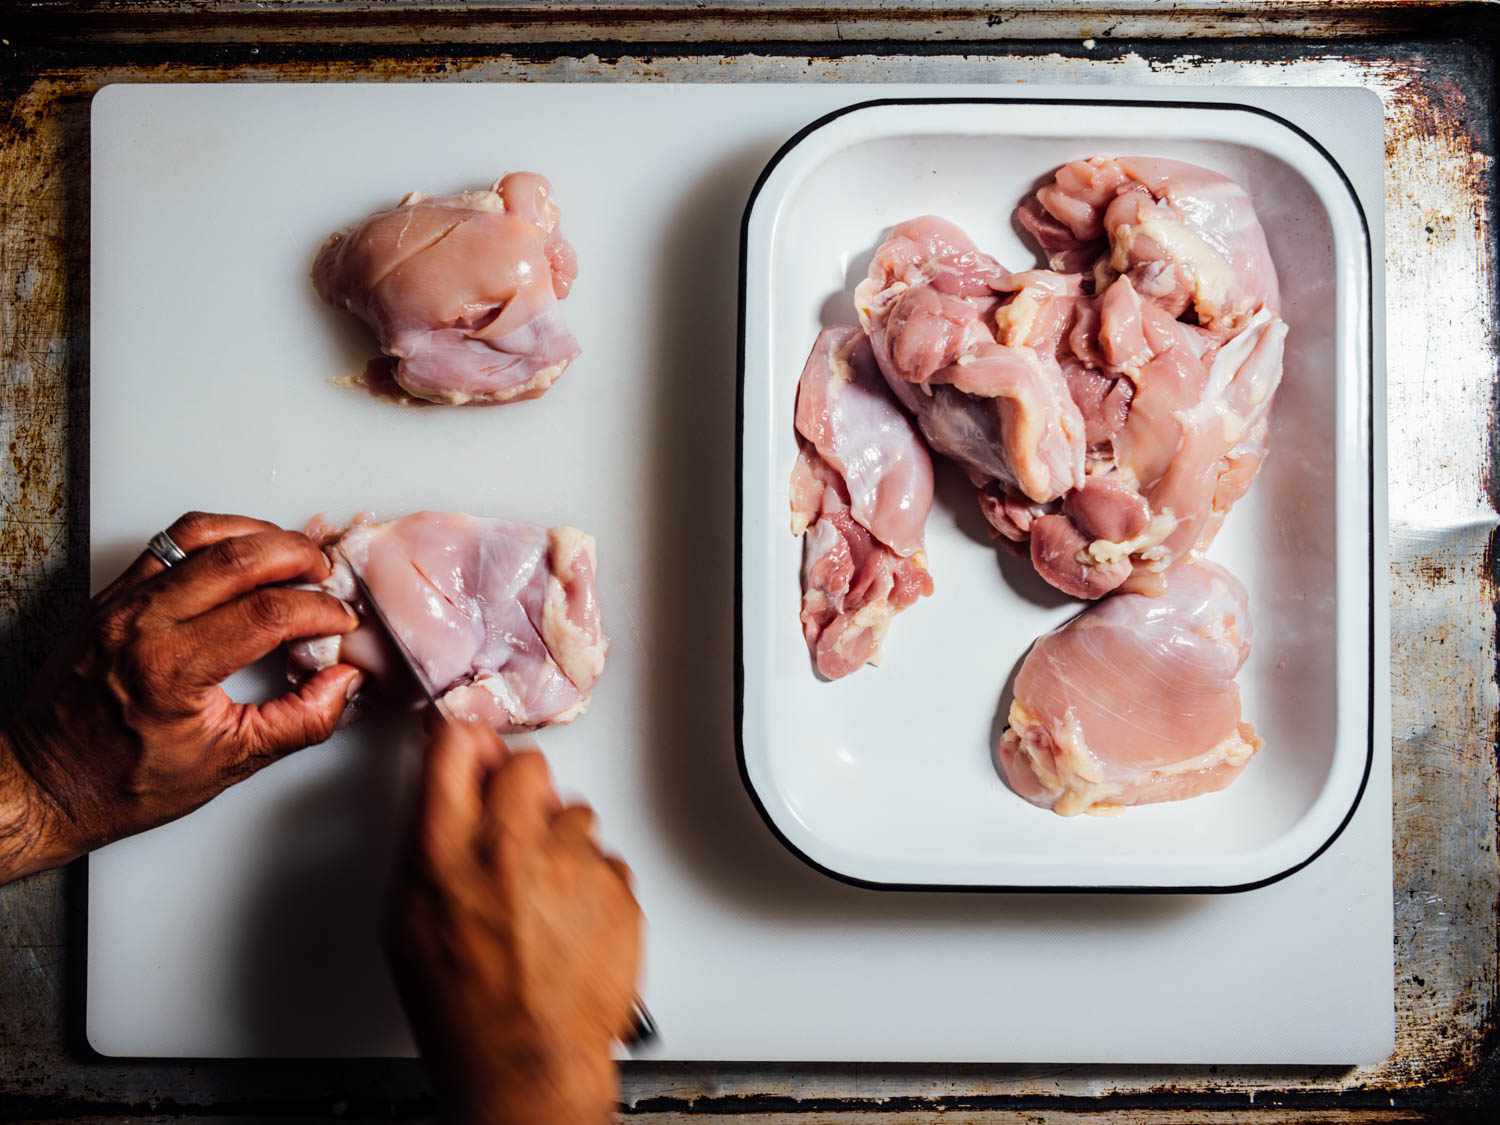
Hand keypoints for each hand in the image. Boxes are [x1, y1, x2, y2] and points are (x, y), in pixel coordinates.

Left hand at [0, 511, 362, 881]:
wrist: (46, 782)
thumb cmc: (123, 781)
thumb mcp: (229, 763)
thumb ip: (299, 721)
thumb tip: (344, 684)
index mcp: (172, 670)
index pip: (267, 613)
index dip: (320, 611)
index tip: (341, 621)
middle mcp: (141, 624)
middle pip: (239, 557)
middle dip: (299, 556)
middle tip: (327, 574)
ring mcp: (120, 602)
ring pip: (201, 533)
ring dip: (259, 534)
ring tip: (291, 555)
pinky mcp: (109, 595)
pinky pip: (168, 543)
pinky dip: (216, 538)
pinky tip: (242, 554)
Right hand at [388, 720, 640, 1124]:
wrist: (528, 1064)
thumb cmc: (462, 1006)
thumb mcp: (407, 918)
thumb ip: (428, 838)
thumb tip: (443, 785)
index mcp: (446, 851)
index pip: (456, 744)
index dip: (464, 736)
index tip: (468, 737)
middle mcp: (511, 847)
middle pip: (527, 764)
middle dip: (520, 788)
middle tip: (514, 824)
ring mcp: (572, 864)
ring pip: (575, 812)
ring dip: (560, 840)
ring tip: (542, 894)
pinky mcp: (617, 887)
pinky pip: (606, 859)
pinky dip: (591, 882)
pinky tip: (570, 920)